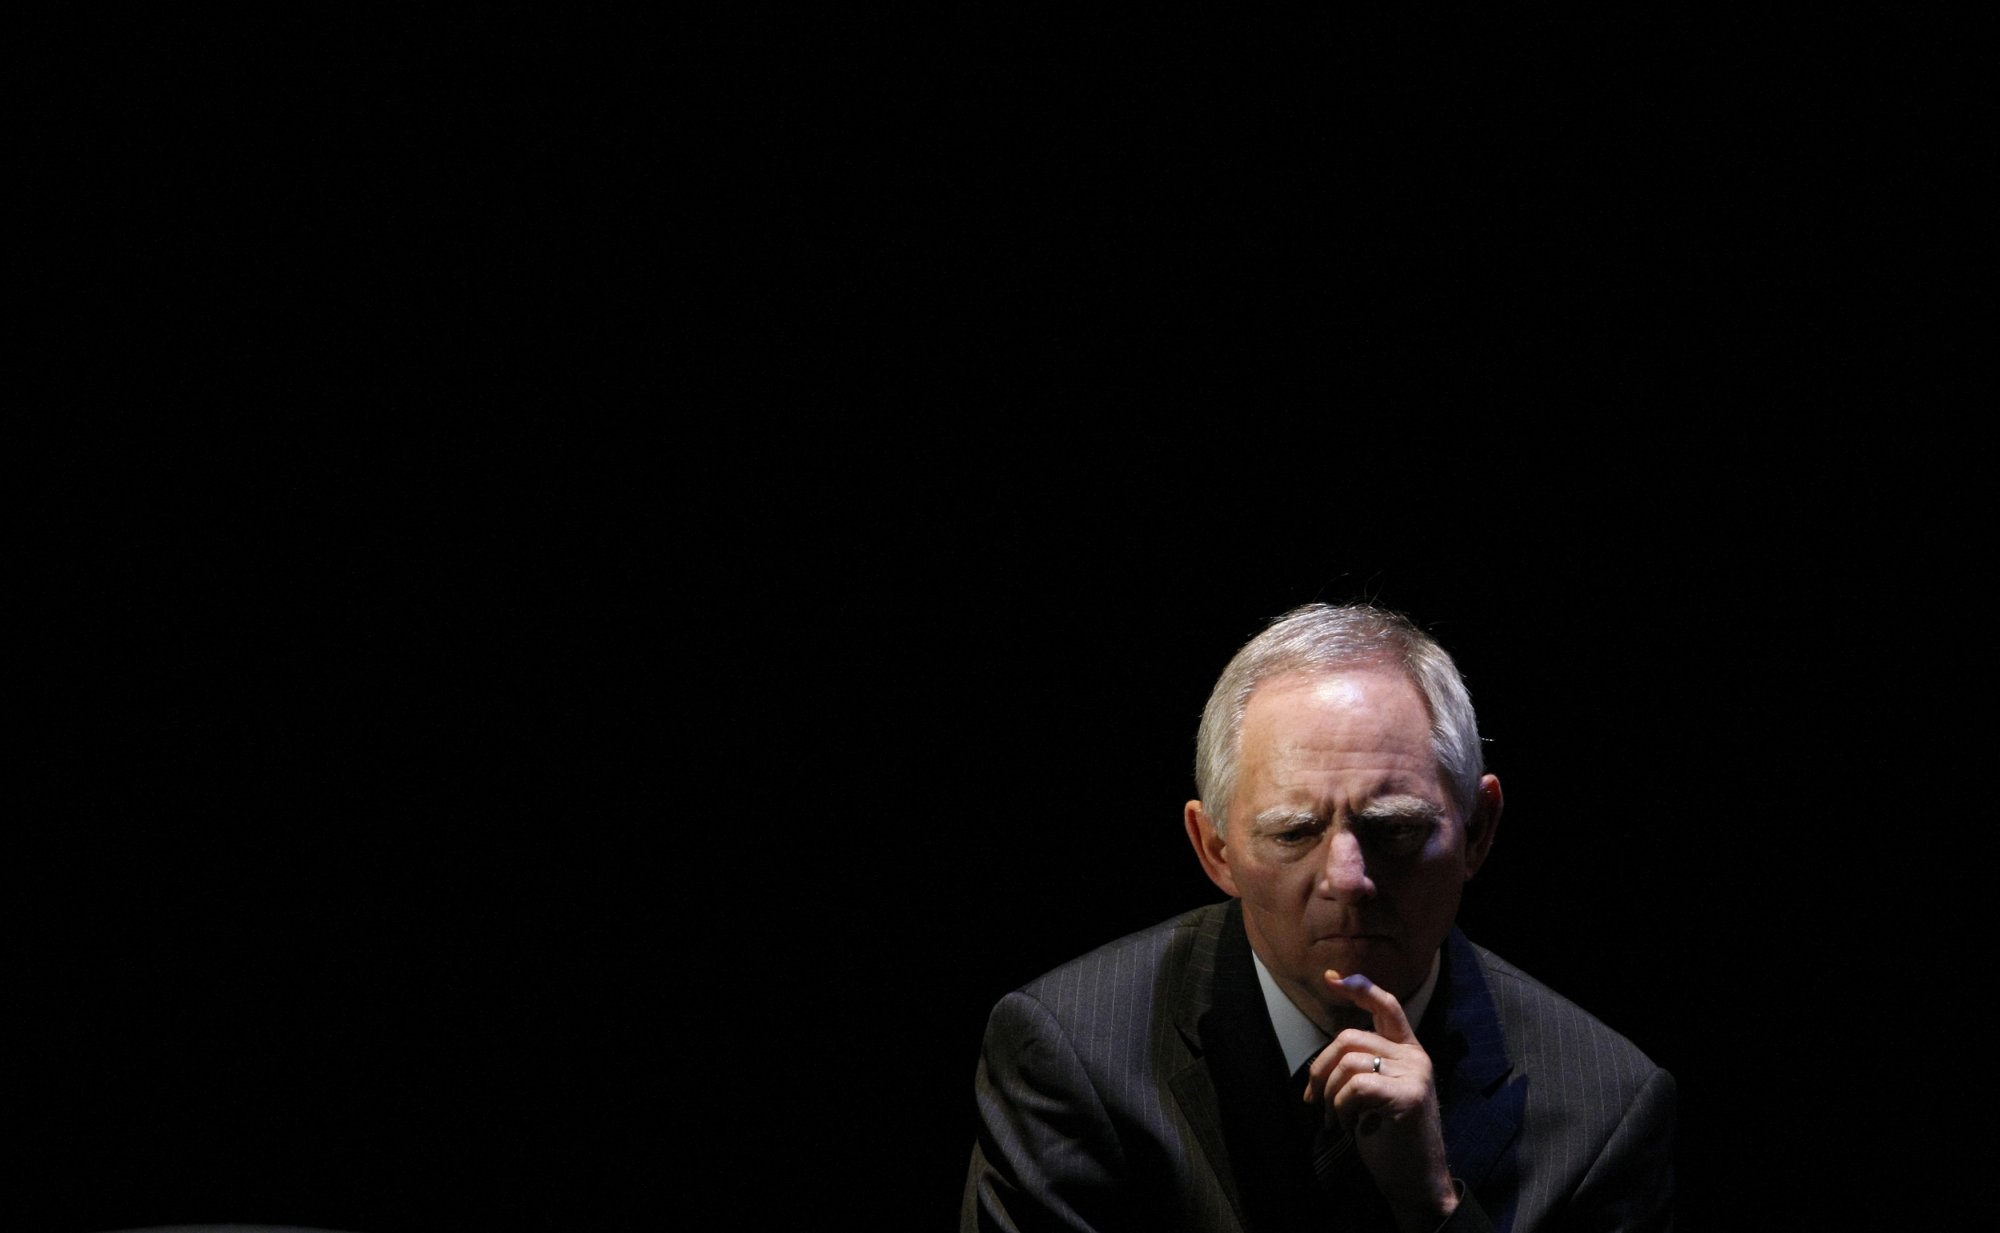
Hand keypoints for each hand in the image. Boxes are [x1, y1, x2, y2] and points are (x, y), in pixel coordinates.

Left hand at [1302, 969, 1458, 1227]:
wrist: (1416, 1180)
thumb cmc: (1389, 1138)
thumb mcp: (1373, 1095)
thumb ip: (1360, 1068)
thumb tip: (1321, 1063)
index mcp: (1407, 1051)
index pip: (1386, 1006)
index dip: (1358, 988)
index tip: (1331, 978)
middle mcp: (1415, 1056)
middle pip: (1349, 1037)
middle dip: (1320, 1067)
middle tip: (1313, 1100)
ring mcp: (1415, 1074)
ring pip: (1349, 1061)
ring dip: (1329, 1094)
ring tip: (1335, 1118)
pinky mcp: (1410, 1096)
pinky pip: (1357, 1085)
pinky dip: (1341, 1107)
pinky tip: (1348, 1126)